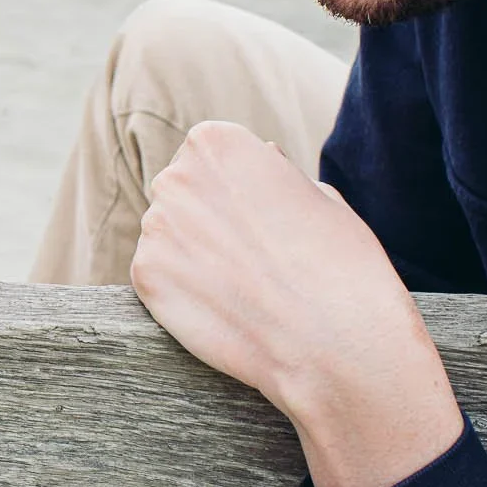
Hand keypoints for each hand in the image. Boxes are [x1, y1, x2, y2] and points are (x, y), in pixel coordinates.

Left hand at [129, 121, 462, 486]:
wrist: (337, 345)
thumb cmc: (341, 265)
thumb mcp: (318, 194)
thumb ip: (273, 171)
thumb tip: (259, 156)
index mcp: (215, 142)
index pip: (208, 156)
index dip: (238, 191)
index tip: (265, 219)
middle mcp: (174, 176)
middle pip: (182, 193)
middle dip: (209, 219)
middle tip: (254, 259)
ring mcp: (154, 228)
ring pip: (169, 236)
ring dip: (195, 256)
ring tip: (246, 288)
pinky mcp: (145, 277)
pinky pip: (159, 277)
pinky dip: (185, 294)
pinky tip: (226, 309)